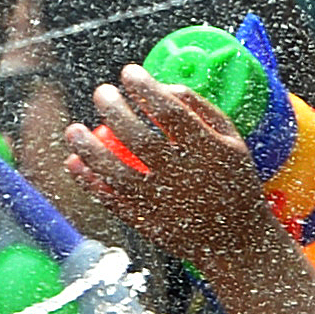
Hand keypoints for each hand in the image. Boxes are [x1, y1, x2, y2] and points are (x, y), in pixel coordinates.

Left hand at [65, 69, 281, 275]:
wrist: (240, 241)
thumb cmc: (233, 181)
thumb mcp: (232, 142)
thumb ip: (201, 109)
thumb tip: (161, 85)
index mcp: (213, 154)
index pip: (172, 114)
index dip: (146, 89)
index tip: (129, 72)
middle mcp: (187, 179)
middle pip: (140, 139)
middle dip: (114, 110)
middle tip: (102, 93)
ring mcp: (166, 205)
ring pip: (117, 172)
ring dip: (89, 148)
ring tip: (74, 130)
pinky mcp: (151, 226)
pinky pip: (112, 201)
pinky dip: (89, 182)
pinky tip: (74, 162)